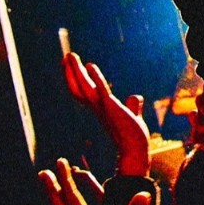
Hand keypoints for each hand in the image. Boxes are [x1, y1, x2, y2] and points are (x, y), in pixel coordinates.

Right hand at [64, 52, 150, 177]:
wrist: (136, 149)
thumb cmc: (133, 135)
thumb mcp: (132, 116)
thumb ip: (132, 106)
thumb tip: (135, 98)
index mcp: (100, 108)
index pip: (83, 91)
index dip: (76, 79)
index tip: (72, 66)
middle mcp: (97, 107)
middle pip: (78, 88)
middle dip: (71, 72)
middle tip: (67, 56)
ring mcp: (103, 107)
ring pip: (84, 87)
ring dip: (77, 71)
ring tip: (71, 56)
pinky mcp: (112, 107)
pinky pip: (102, 90)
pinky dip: (96, 78)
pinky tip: (90, 65)